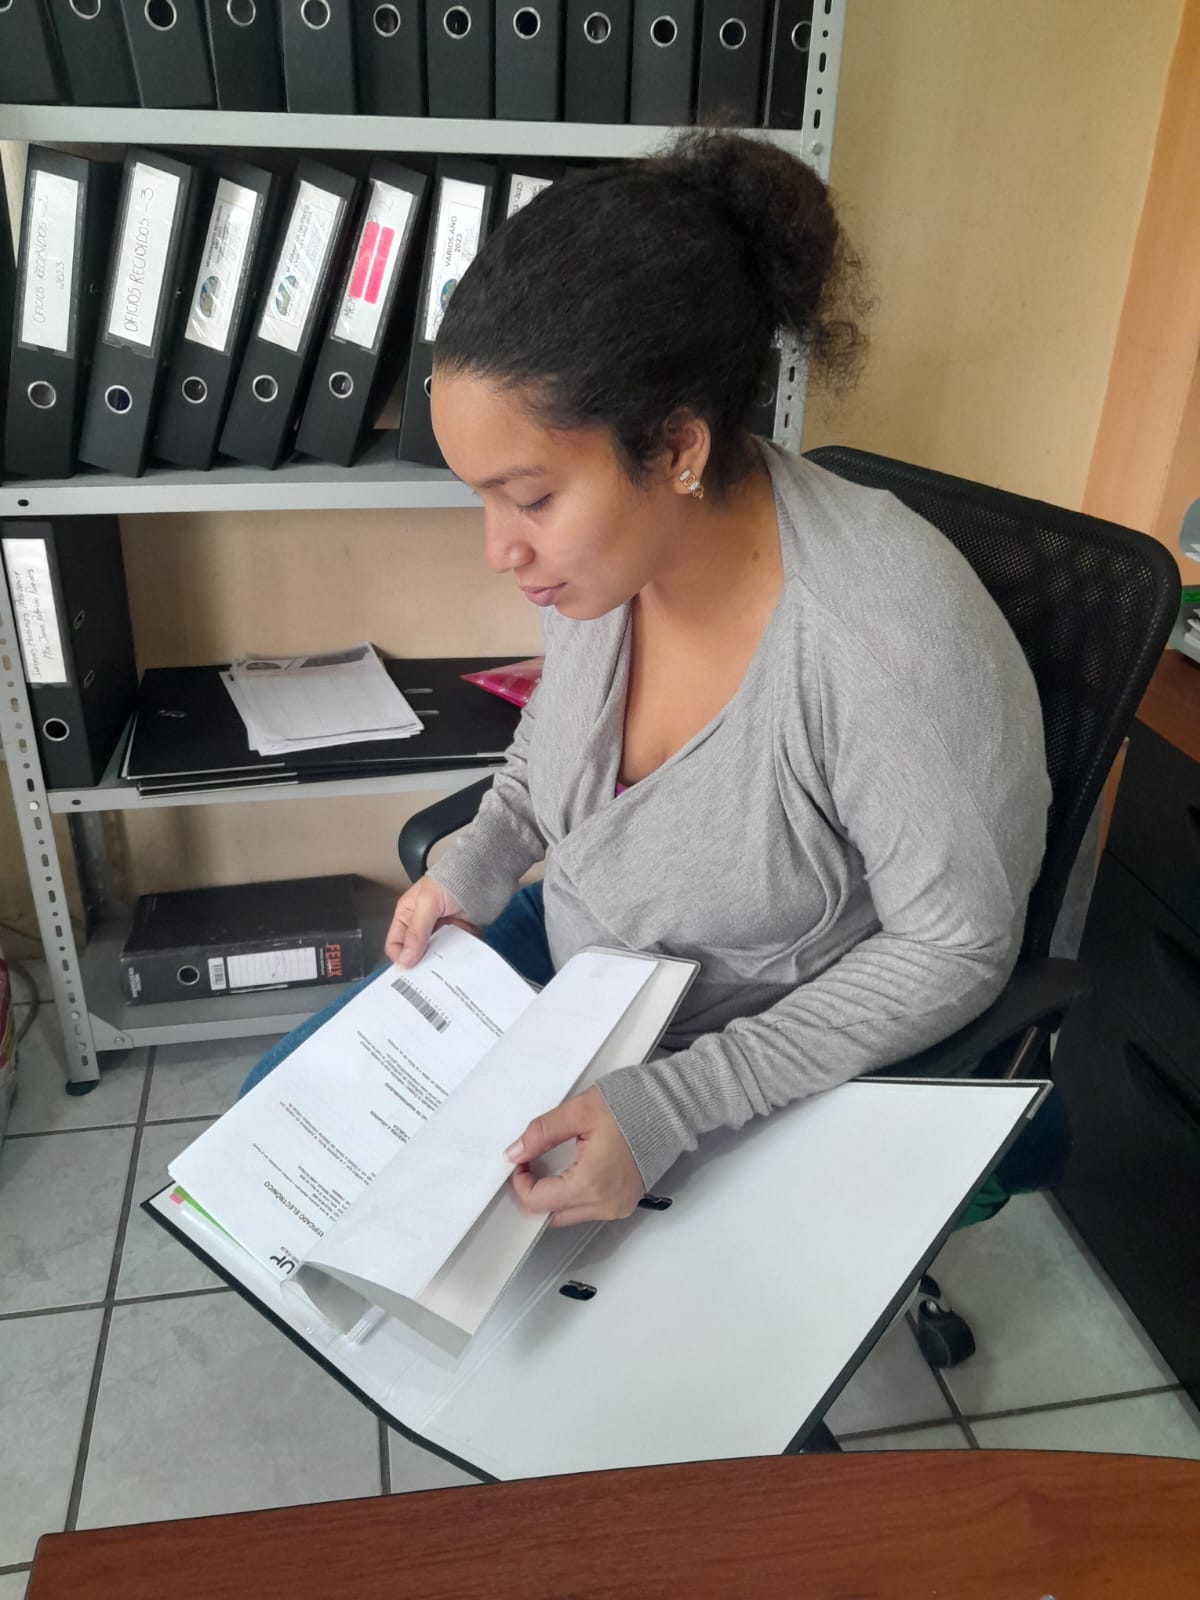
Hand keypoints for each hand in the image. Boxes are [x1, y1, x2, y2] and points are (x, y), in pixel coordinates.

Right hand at [385, 876, 477, 968]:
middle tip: (427, 975)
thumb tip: (404, 959)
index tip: (410, 970)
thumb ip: (416, 932)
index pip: (395, 944)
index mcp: (407, 915)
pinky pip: (455, 952)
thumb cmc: (451, 879)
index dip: (400, 958)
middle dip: (421, 964)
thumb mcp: (427, 904)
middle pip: (415, 953)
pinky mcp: (458, 934)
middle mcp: (422, 925)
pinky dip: (457, 957)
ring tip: (445, 968)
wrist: (480, 874)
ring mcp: (441, 931)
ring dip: (441, 962)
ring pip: (436, 956)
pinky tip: (460, 959)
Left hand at [507, 1086, 643, 1227]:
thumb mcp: (578, 1111)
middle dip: (533, 1190)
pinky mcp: (624, 1204)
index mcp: (591, 1183)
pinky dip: (573, 1194)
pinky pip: (587, 1208)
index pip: (536, 1202)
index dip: (519, 1182)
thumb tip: (514, 1153)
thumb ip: (541, 1133)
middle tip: (531, 1161)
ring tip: (552, 1162)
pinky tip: (573, 1169)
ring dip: (552, 1194)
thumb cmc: (629, 1104)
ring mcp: (616, 1207)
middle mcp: (604, 1204)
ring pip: (567, 1214)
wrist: (670, 1107)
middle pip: (550, 1214)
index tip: (520, 1158)